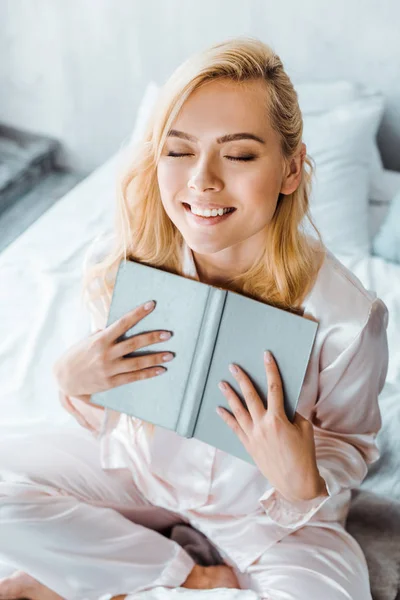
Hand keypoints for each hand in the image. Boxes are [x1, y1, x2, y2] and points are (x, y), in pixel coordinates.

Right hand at [52, 300, 174, 397]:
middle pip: (133, 344)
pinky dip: (148, 374)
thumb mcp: (88, 340)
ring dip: (155, 358)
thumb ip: (105, 333)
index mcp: (100, 339)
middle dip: (152, 338)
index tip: (151, 305)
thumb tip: (120, 326)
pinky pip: (133, 378)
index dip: (137, 313)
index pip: (122, 323)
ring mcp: (109, 369)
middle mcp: (105, 354)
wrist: (64, 378)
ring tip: (170, 354)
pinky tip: (160, 370)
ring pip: (136, 363)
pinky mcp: (111, 382)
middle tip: (168, 334)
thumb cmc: (77, 354)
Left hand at [216, 351, 327, 502]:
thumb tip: (285, 402)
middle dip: (241, 379)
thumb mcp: (304, 429)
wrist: (296, 483)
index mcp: (278, 419)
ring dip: (229, 396)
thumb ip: (293, 413)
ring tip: (221, 383)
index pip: (274, 388)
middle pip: (250, 396)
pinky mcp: (248, 445)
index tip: (266, 356)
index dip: (270, 370)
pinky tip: (219, 409)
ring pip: (238, 411)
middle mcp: (262, 425)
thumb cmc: (304, 454)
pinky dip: (226, 418)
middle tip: (233, 366)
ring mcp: (253, 435)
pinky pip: (234, 428)